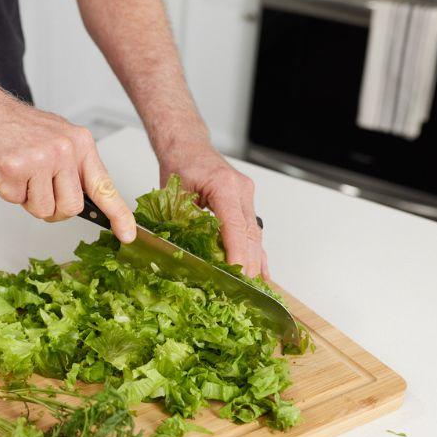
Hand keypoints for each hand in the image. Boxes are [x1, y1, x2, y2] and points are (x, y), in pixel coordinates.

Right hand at [0, 98, 136, 241]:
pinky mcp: (14, 168)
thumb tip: (88, 202)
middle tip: (37, 188)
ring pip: (42, 209)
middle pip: (71, 208)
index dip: (119, 214)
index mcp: (80, 143)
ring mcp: (40, 158)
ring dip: (27, 199)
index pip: (104, 186)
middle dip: (53, 208)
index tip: (128, 235)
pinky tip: (5, 169)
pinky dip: (8, 191)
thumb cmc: (18, 127)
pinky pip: (16, 201)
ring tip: (20, 173)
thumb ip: (74, 168)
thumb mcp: (58, 138)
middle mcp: (64, 150)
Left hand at [160, 142, 267, 278]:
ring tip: (252, 288)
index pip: (235, 227)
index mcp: (225, 186)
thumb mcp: (174, 195)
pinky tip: (262, 272)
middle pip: (250, 234)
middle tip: (242, 290)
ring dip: (254, 261)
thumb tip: (187, 254)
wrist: (188, 146)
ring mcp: (247, 196)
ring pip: (255, 235)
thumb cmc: (180, 165)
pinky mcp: (246, 203)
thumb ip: (183, 222)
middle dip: (248, 264)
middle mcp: (241, 190)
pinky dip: (256, 252)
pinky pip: (253, 231)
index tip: (236, 275)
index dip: (237, 254)